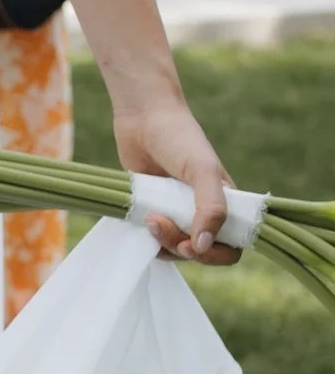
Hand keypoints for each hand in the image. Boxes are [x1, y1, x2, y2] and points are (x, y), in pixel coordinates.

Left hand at [113, 99, 240, 265]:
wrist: (143, 118)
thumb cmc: (179, 138)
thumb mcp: (202, 170)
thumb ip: (211, 207)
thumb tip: (204, 246)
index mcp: (226, 204)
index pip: (231, 247)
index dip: (214, 254)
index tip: (192, 246)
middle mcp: (202, 212)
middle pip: (199, 252)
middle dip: (180, 247)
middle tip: (160, 224)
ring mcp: (176, 213)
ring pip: (174, 248)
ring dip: (161, 241)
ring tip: (148, 216)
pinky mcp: (152, 210)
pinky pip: (153, 238)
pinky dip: (147, 237)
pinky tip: (141, 219)